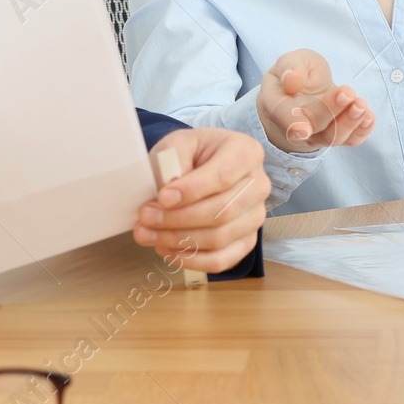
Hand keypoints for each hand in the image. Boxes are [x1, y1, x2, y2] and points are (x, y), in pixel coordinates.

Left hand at [133, 128, 268, 273]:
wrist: (201, 166)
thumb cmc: (190, 154)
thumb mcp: (178, 143)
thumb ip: (174, 159)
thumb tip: (170, 192)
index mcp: (246, 152)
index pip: (223, 175)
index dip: (192, 190)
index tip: (162, 198)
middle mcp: (258, 185)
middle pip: (222, 211)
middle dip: (178, 218)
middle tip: (145, 217)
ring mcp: (255, 216)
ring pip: (219, 238)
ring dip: (178, 240)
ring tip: (147, 233)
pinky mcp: (246, 241)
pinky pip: (221, 260)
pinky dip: (190, 260)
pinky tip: (165, 249)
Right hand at [255, 49, 374, 153]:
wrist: (306, 88)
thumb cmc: (296, 72)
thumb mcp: (291, 60)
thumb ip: (290, 68)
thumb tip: (292, 80)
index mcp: (278, 106)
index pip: (284, 118)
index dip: (293, 125)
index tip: (304, 129)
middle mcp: (297, 126)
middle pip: (314, 125)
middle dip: (331, 110)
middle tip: (346, 93)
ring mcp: (319, 134)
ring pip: (333, 137)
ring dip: (349, 122)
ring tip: (361, 105)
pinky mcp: (339, 134)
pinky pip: (350, 140)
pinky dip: (361, 130)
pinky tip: (369, 117)